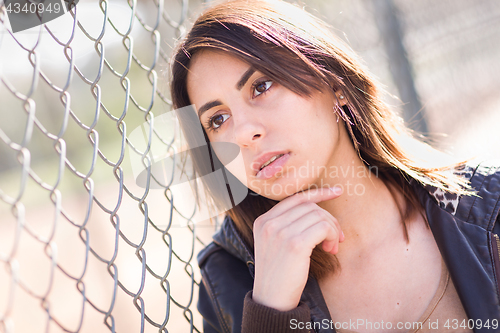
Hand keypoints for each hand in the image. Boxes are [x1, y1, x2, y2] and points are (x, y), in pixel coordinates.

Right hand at [252, 187, 343, 310]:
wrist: (271, 300)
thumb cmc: (278, 274)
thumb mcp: (274, 244)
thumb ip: (287, 225)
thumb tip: (319, 212)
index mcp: (263, 221)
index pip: (295, 198)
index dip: (318, 193)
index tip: (336, 191)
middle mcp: (270, 223)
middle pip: (309, 206)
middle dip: (328, 219)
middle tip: (336, 237)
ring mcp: (281, 232)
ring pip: (318, 215)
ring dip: (331, 229)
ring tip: (331, 246)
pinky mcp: (295, 244)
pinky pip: (323, 227)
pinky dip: (332, 235)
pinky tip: (329, 249)